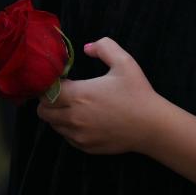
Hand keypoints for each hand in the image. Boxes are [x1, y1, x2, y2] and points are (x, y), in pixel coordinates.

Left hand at [37, 37, 162, 154]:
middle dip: (48, 100)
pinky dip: (69, 128)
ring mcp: (79, 135)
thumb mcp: (124, 61)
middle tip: (63, 93)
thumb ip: (104, 47)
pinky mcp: (86, 147)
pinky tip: (84, 119)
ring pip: (53, 125)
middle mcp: (74, 117)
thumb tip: (86, 48)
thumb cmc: (137, 93)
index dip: (49, 84)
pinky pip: (67, 137)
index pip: (45, 92)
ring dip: (57, 115)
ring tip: (74, 105)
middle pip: (42, 111)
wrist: (152, 126)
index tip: (60, 80)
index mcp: (78, 95)